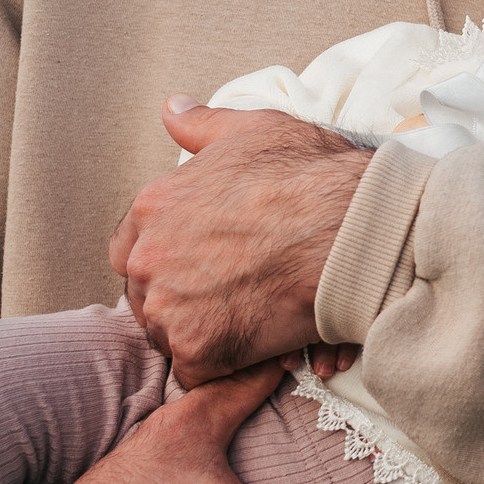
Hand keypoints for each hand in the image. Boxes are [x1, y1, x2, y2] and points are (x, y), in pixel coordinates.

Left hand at [110, 99, 370, 385]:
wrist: (353, 226)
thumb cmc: (313, 176)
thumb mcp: (255, 131)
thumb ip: (204, 125)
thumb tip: (173, 109)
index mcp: (153, 205)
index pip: (130, 249)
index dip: (170, 261)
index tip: (204, 266)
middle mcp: (147, 255)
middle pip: (148, 297)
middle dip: (187, 301)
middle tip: (239, 295)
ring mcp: (167, 305)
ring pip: (171, 337)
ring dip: (209, 335)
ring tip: (259, 320)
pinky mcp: (197, 348)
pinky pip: (199, 374)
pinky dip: (231, 368)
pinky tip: (266, 348)